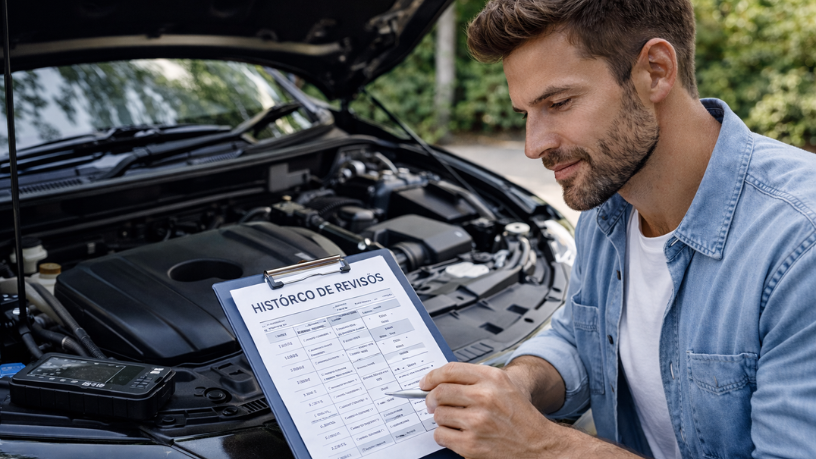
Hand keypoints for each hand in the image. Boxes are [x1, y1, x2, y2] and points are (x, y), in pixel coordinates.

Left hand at [419, 362, 554, 458]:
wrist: (538, 445)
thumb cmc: (521, 417)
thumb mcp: (504, 386)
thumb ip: (476, 379)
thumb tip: (441, 381)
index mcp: (492, 379)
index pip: (450, 370)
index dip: (432, 376)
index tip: (425, 383)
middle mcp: (485, 397)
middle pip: (440, 392)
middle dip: (432, 399)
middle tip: (433, 404)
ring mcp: (477, 421)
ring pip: (439, 414)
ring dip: (442, 419)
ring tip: (455, 421)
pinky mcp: (471, 444)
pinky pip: (441, 435)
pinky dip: (444, 435)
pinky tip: (457, 434)